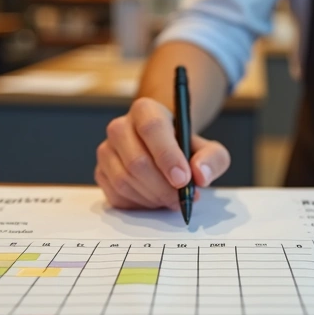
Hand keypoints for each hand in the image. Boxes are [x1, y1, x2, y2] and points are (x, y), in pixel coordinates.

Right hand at [95, 97, 231, 209]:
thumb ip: (213, 159)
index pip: (152, 129)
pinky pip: (116, 195)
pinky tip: (155, 198)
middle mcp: (120, 127)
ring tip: (171, 198)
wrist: (164, 151)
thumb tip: (200, 174)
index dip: (168, 156)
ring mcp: (106, 151)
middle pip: (137, 161)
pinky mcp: (100, 173)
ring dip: (153, 197)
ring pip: (125, 181)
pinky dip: (139, 204)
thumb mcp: (209, 150)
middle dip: (163, 187)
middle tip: (183, 198)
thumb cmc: (185, 148)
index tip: (184, 179)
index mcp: (146, 110)